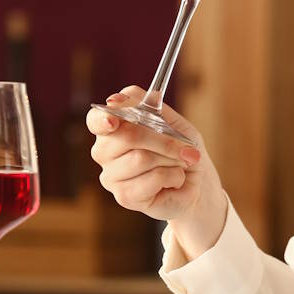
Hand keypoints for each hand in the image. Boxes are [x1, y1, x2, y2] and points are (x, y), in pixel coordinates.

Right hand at [86, 85, 227, 258]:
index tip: (113, 120)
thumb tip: (120, 97)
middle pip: (127, 135)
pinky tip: (173, 180)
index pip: (96, 119)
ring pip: (142, 158)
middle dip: (164, 140)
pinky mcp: (124, 196)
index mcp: (111, 127)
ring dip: (172, 159)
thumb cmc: (180, 148)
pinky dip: (174, 176)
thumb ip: (149, 106)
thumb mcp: (172, 121)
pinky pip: (153, 178)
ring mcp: (111, 176)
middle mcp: (104, 151)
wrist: (197, 182)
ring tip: (179, 165)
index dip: (102, 119)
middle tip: (187, 148)